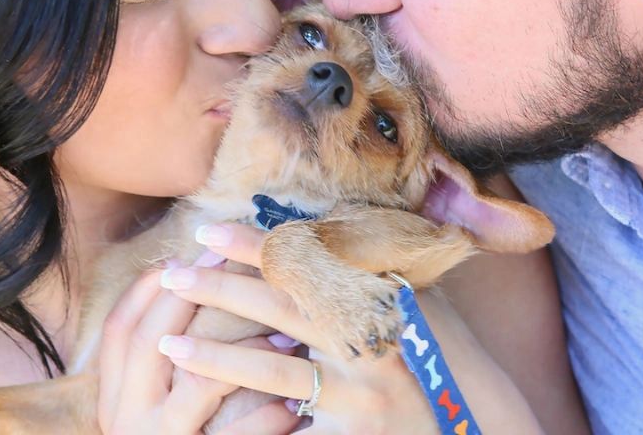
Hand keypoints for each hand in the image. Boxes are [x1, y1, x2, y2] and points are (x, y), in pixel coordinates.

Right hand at [95, 252, 303, 434]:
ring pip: (195, 388)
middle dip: (195, 300)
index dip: (152, 287)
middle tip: (241, 271)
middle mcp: (126, 421)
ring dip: (244, 355)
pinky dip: (267, 420)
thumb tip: (190, 274)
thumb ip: (160, 354)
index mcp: (113, 397)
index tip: (189, 254)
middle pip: (151, 343)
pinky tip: (298, 407)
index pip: (120, 328)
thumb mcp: (152, 399)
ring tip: (286, 338)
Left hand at [159, 225, 544, 434]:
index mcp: (378, 297)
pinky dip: (250, 415)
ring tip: (170, 341)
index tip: (207, 230)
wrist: (473, 422)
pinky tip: (209, 410)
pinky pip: (292, 422)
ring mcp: (361, 390)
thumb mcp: (412, 304)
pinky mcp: (354, 432)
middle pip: (280, 307)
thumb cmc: (439, 359)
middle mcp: (369, 338)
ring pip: (274, 368)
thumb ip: (372, 271)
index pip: (304, 263)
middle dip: (221, 287)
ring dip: (216, 353)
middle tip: (170, 272)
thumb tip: (324, 229)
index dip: (253, 245)